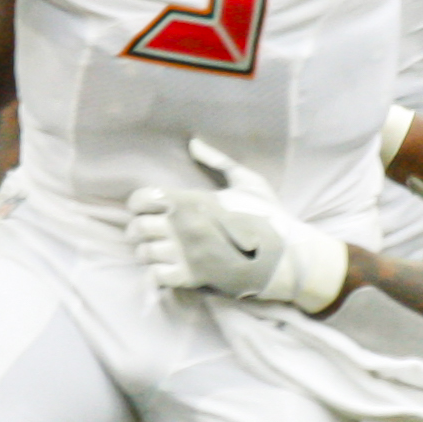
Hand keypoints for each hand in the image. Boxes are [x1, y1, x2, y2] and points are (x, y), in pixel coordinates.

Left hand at [124, 138, 349, 311]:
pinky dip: (156, 273)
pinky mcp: (192, 278)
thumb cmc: (268, 216)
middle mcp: (183, 226)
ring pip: (144, 253)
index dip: (139, 203)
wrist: (285, 256)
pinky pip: (156, 276)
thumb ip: (218, 161)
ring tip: (158, 251)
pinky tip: (167, 269)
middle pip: (137, 228)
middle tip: (149, 232)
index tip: (147, 207)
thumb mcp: (248, 181)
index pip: (141, 199)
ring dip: (148, 252)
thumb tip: (194, 143)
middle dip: (139, 229)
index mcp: (192, 200)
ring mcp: (186, 254)